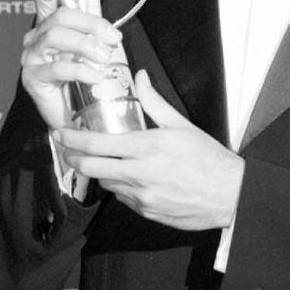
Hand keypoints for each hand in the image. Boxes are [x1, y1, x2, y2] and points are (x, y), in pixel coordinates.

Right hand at [21, 0, 120, 129]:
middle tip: (113, 38)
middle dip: (91, 24)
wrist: (79, 115)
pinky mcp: (32, 78)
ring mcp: (31, 57)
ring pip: (55, 37)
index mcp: (50, 24)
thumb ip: (90, 12)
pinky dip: (80, 69)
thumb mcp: (91, 40)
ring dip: (86, 45)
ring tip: (105, 58)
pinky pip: (56, 67)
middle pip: (59, 16)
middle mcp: (36, 37)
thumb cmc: (84, 76)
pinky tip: (95, 75)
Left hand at [54, 70, 244, 230]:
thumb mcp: (182, 125)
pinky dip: (119, 186)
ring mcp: (141, 197)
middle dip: (72, 157)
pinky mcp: (146, 212)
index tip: (60, 132)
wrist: (229, 195)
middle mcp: (139, 174)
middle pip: (90, 168)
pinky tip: (127, 176)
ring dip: (98, 172)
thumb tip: (141, 77)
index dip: (72, 139)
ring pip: (105, 184)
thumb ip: (155, 102)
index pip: (96, 144)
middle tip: (66, 148)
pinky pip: (122, 198)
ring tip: (99, 160)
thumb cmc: (209, 159)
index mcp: (146, 148)